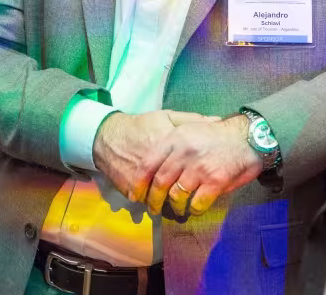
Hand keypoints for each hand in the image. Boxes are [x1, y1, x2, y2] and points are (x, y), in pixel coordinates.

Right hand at [92, 110, 218, 202]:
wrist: (108, 138)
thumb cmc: (141, 127)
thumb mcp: (166, 117)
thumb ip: (192, 119)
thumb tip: (217, 120)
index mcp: (169, 145)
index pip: (192, 166)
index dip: (202, 175)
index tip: (210, 179)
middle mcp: (157, 164)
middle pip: (179, 187)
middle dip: (188, 195)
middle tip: (197, 199)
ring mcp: (144, 180)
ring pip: (164, 199)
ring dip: (172, 204)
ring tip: (179, 208)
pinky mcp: (132, 190)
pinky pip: (148, 202)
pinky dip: (155, 204)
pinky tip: (162, 204)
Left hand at [143, 115, 264, 217]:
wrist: (248, 138)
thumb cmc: (216, 136)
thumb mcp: (189, 129)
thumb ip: (170, 146)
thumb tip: (152, 169)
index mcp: (175, 138)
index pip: (149, 164)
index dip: (139, 183)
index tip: (135, 195)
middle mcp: (184, 152)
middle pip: (160, 183)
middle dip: (153, 200)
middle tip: (153, 209)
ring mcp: (200, 167)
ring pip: (176, 196)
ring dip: (174, 208)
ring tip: (176, 211)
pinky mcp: (215, 181)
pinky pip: (197, 204)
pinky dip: (193, 210)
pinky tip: (194, 209)